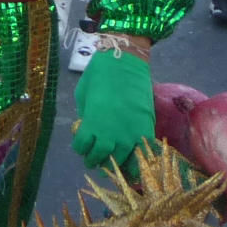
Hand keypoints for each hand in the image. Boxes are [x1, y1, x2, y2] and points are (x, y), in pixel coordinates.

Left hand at [70, 48, 155, 170]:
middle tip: (93, 161)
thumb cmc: (98, 75)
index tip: (81, 147)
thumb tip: (87, 129)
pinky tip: (130, 160)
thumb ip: (85, 116)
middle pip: (101, 156)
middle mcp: (111, 133)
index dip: (80, 147)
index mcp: (92, 124)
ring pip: (122, 158)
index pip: (83, 146)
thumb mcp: (83, 96)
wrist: (125, 63)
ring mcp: (131, 132)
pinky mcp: (146, 128)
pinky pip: (141, 151)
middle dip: (95, 160)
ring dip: (114, 162)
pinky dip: (135, 158)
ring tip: (110, 163)